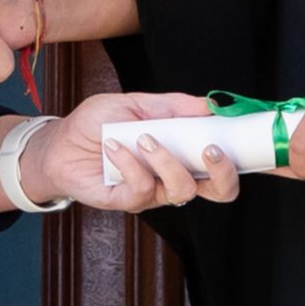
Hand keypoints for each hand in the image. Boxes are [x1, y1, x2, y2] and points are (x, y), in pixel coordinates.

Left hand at [34, 91, 244, 212]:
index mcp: (185, 156)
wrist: (59, 143)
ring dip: (167, 160)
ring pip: (181, 190)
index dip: (243, 160)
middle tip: (210, 149)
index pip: (225, 166)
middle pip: (219, 191)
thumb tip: (210, 104)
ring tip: (143, 137)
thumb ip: (174, 105)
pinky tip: (115, 147)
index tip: (245, 137)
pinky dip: (131, 164)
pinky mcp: (127, 202)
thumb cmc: (98, 124)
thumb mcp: (137, 104)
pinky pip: (142, 189)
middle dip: (222, 172)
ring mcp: (153, 193)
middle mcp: (175, 179)